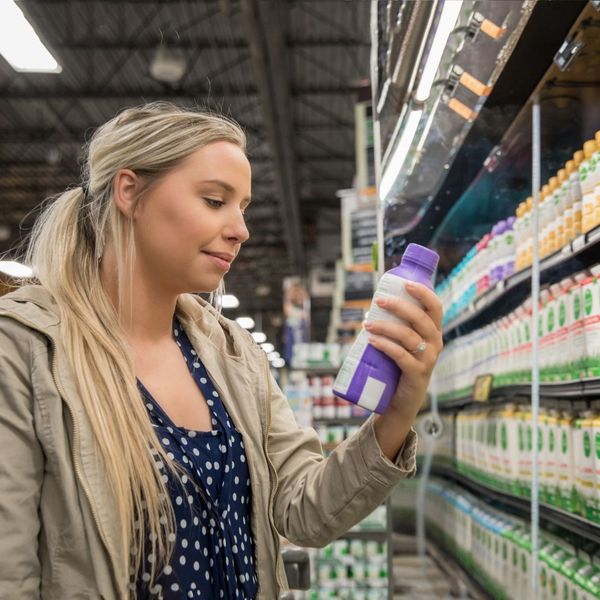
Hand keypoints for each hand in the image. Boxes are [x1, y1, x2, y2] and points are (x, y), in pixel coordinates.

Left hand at [364, 281, 443, 420]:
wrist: (402, 400)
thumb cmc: (399, 365)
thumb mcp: (403, 343)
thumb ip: (395, 326)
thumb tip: (371, 308)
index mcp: (434, 332)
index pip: (435, 307)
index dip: (423, 293)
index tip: (406, 283)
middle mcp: (435, 343)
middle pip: (421, 319)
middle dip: (399, 306)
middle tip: (379, 301)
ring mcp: (427, 359)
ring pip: (408, 336)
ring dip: (385, 326)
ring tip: (367, 323)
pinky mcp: (417, 374)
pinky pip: (401, 355)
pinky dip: (385, 345)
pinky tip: (372, 340)